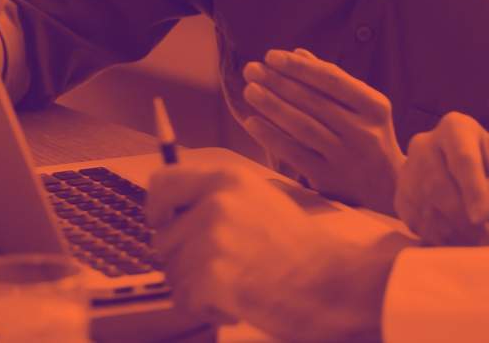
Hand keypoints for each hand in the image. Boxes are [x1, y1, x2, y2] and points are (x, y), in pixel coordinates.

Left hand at [148, 162, 410, 340]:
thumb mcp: (259, 199)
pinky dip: (208, 308)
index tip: (164, 222)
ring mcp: (212, 240)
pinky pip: (185, 300)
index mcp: (226, 179)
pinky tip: (239, 300)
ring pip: (172, 274)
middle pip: (163, 240)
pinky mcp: (211, 277)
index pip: (161, 183)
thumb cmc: (298, 246)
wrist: (330, 281)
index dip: (157, 208)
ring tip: (238, 282)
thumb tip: (172, 208)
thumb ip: (216, 197)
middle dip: (184, 261)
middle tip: (225, 267)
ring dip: (197, 287)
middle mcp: (215, 203)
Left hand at [240, 48, 405, 213]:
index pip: (332, 79)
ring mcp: (346, 156)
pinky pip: (295, 153)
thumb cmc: (370, 139)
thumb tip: (298, 54)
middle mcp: (363, 131)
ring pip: (303, 126)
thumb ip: (334, 82)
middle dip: (279, 82)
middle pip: (314, 101)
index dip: (299, 66)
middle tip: (252, 70)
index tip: (271, 55)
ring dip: (272, 106)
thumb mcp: (364, 109)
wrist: (387, 189)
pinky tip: (252, 122)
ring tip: (250, 90)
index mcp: (374, 107)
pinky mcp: (329, 178)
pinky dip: (271, 136)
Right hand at [396, 111, 488, 246]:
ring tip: (481, 245)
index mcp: (457, 128)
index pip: (462, 158)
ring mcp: (409, 172)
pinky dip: (440, 239)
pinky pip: (415, 223)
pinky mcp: (402, 200)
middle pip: (437, 185)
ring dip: (454, 234)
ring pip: (424, 208)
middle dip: (463, 219)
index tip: (481, 217)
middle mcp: (425, 144)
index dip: (471, 189)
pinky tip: (462, 243)